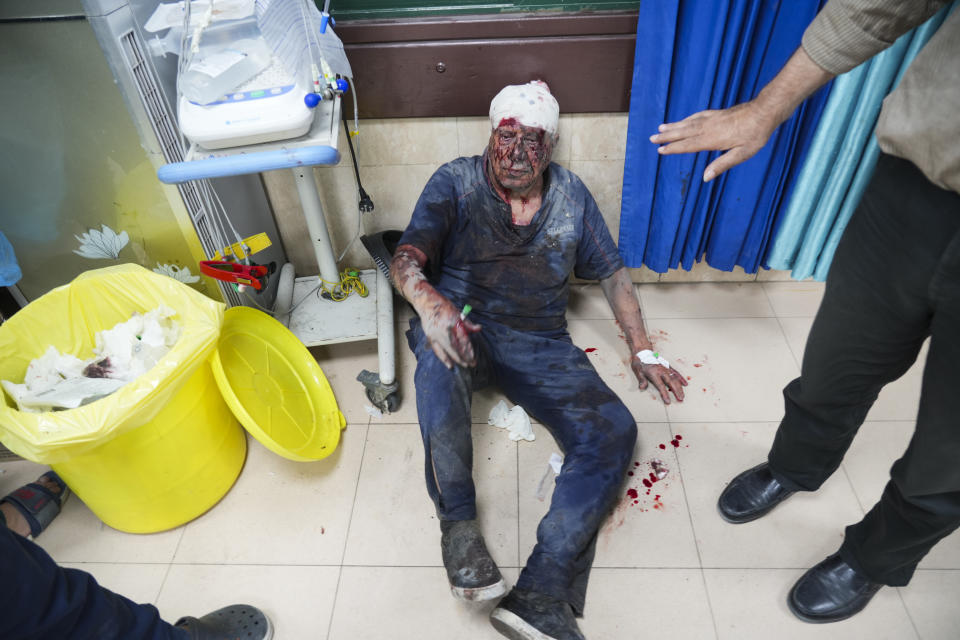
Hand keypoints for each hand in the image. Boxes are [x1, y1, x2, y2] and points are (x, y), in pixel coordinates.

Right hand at [420, 297, 481, 368]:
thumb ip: (468, 323)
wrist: (426, 302)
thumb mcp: (458, 313)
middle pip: (455, 348)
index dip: (468, 350)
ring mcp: (435, 334)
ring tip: (462, 366)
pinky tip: (449, 364)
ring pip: (445, 351)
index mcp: (452, 323)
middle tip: (471, 364)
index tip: (473, 357)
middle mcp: (443, 330)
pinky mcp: (429, 337)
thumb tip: (479, 328)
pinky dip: (443, 358)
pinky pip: (437, 350)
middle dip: (463, 358)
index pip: (462, 340)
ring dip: (454, 360)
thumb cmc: (444, 306)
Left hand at [632, 358, 686, 403]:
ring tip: (683, 395)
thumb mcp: (638, 371)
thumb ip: (641, 380)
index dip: (665, 394)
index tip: (668, 401)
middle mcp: (662, 371)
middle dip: (676, 391)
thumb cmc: (640, 362)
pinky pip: (676, 373)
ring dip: (680, 387)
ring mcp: (666, 368)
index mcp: (654, 373)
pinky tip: (685, 384)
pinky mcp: (668, 366)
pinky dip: (681, 378)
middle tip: (681, 399)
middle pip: (671, 382)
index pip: (660, 385)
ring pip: (675, 378)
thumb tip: (642, 388)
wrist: (643, 352)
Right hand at [649, 100, 778, 181]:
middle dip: (667, 136)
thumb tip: (705, 177)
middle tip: (652, 138)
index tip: (660, 150)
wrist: (764, 111)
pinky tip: (683, 121)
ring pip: (688, 123)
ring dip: (674, 126)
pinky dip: (686, 119)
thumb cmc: (755, 135)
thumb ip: (722, 165)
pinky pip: (696, 116)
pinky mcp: (717, 113)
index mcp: (712, 140)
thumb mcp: (742, 154)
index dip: (674, 148)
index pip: (688, 145)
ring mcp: (712, 119)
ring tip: (661, 128)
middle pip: (683, 133)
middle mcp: (708, 128)